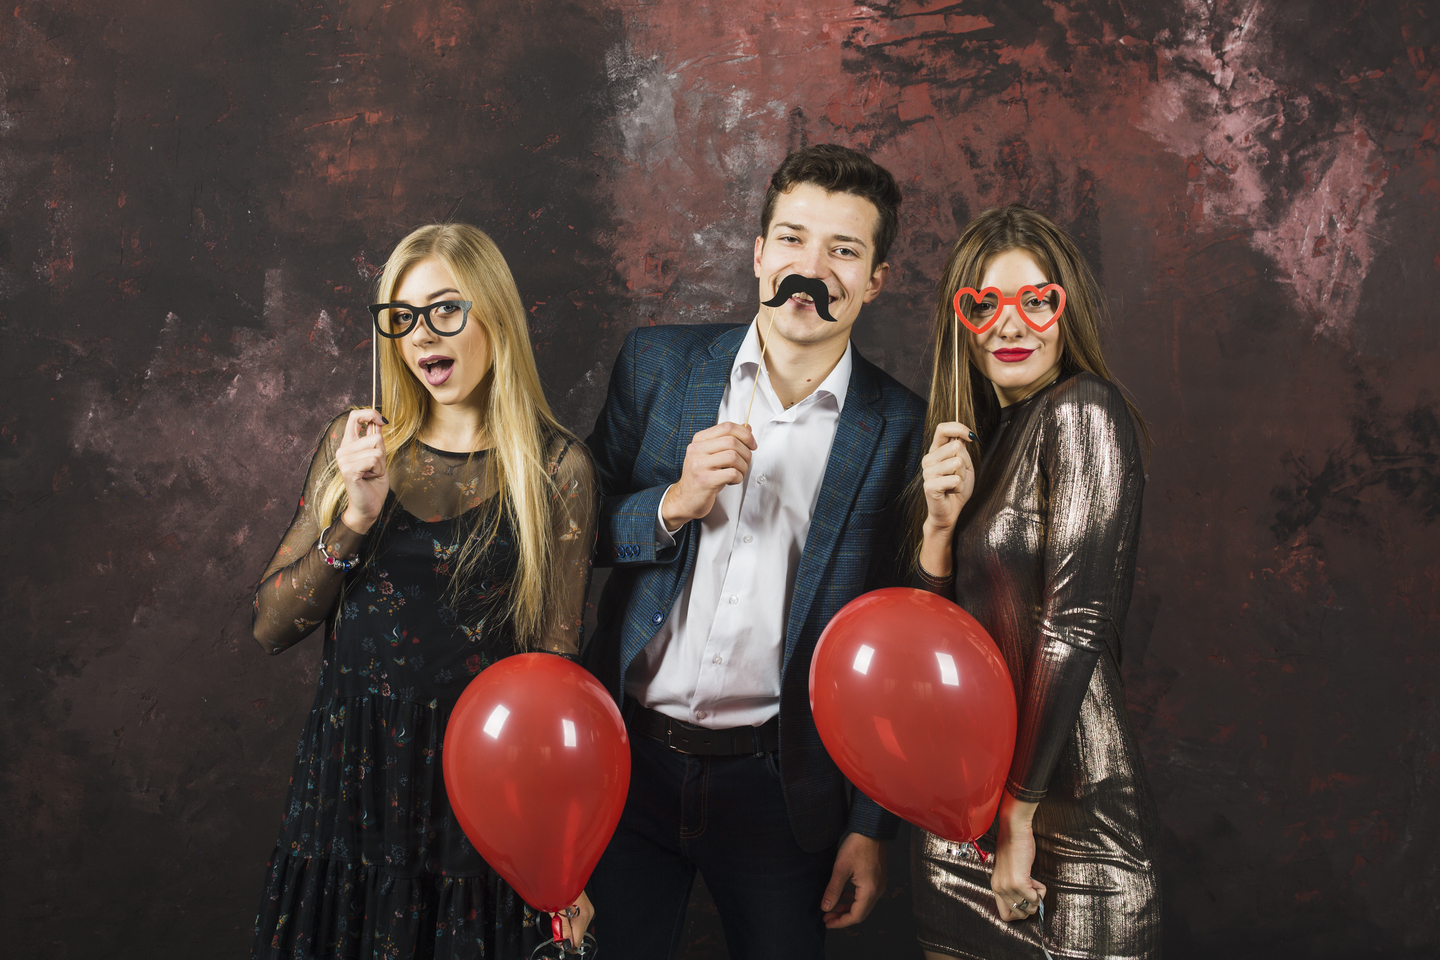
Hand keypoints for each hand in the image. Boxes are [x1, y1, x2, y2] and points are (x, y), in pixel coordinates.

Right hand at [335, 408, 387, 533]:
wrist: (368, 507)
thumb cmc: (373, 484)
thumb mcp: (378, 458)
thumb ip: (375, 440)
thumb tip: (379, 421)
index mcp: (348, 444)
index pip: (354, 416)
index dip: (370, 413)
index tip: (382, 421)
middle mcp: (343, 449)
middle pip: (375, 436)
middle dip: (382, 452)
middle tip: (375, 468)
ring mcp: (343, 459)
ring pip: (377, 448)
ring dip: (381, 463)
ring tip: (371, 473)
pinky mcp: (348, 468)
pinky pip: (374, 459)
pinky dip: (378, 469)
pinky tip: (369, 478)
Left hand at [548, 891, 592, 949]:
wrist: (563, 873)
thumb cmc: (558, 888)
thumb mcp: (556, 911)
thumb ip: (563, 929)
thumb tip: (566, 943)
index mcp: (582, 915)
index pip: (578, 940)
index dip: (567, 942)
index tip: (559, 939)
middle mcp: (589, 913)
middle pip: (579, 935)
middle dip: (568, 934)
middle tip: (557, 925)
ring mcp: (589, 910)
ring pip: (579, 928)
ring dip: (570, 927)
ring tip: (561, 916)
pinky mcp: (587, 908)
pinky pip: (580, 921)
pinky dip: (572, 921)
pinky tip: (566, 913)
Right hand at [660, 421, 756, 529]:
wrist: (686, 499)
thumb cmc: (702, 477)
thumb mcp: (714, 455)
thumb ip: (729, 440)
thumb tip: (747, 428)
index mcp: (699, 440)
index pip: (727, 427)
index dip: (745, 434)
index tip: (752, 444)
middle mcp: (697, 449)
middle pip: (732, 441)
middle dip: (746, 453)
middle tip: (746, 462)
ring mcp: (699, 465)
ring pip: (733, 456)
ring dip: (743, 466)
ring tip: (739, 473)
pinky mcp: (705, 480)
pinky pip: (732, 473)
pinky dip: (738, 478)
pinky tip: (732, 481)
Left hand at [821, 833, 886, 928]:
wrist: (871, 830)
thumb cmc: (857, 847)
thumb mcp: (841, 869)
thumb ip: (833, 890)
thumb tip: (826, 908)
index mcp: (870, 891)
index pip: (856, 916)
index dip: (840, 922)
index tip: (827, 922)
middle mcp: (877, 891)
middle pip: (860, 912)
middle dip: (842, 916)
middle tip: (827, 916)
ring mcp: (879, 884)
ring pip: (863, 904)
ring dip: (847, 907)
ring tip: (832, 907)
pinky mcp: (877, 878)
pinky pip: (865, 895)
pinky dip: (853, 898)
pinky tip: (843, 894)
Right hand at [921, 422, 975, 530]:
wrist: (950, 511)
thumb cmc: (957, 487)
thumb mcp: (964, 465)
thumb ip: (961, 449)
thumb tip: (964, 436)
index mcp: (936, 451)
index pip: (942, 429)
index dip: (959, 428)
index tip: (971, 437)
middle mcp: (929, 459)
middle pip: (956, 446)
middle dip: (965, 462)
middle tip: (959, 475)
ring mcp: (927, 472)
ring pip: (957, 463)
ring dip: (962, 476)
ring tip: (954, 484)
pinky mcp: (930, 485)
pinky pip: (955, 480)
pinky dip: (959, 487)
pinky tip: (951, 491)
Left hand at [991, 794, 1044, 921]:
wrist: (1014, 830)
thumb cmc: (1014, 846)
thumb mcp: (1008, 871)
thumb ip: (1012, 885)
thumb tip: (1025, 901)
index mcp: (995, 886)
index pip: (1005, 915)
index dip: (1019, 911)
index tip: (1025, 898)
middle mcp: (999, 889)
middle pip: (1019, 915)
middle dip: (1030, 905)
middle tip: (1032, 889)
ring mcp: (1008, 886)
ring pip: (1029, 908)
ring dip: (1036, 898)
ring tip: (1034, 882)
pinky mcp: (1019, 882)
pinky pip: (1035, 899)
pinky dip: (1040, 892)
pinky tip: (1036, 879)